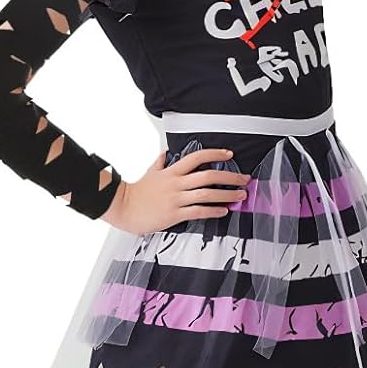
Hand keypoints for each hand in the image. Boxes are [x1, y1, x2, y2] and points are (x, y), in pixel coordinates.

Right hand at [101, 146, 250, 234]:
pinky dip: (213, 210)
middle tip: (243, 179)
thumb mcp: (150, 173)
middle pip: (208, 175)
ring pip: (207, 194)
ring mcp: (176, 199)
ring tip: (240, 196)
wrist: (123, 207)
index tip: (229, 154)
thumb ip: (160, 163)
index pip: (197, 157)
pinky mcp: (174, 214)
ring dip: (227, 195)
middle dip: (229, 177)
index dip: (215, 154)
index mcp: (172, 172)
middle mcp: (176, 183)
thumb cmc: (136, 192)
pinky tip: (223, 211)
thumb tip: (165, 153)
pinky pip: (198, 211)